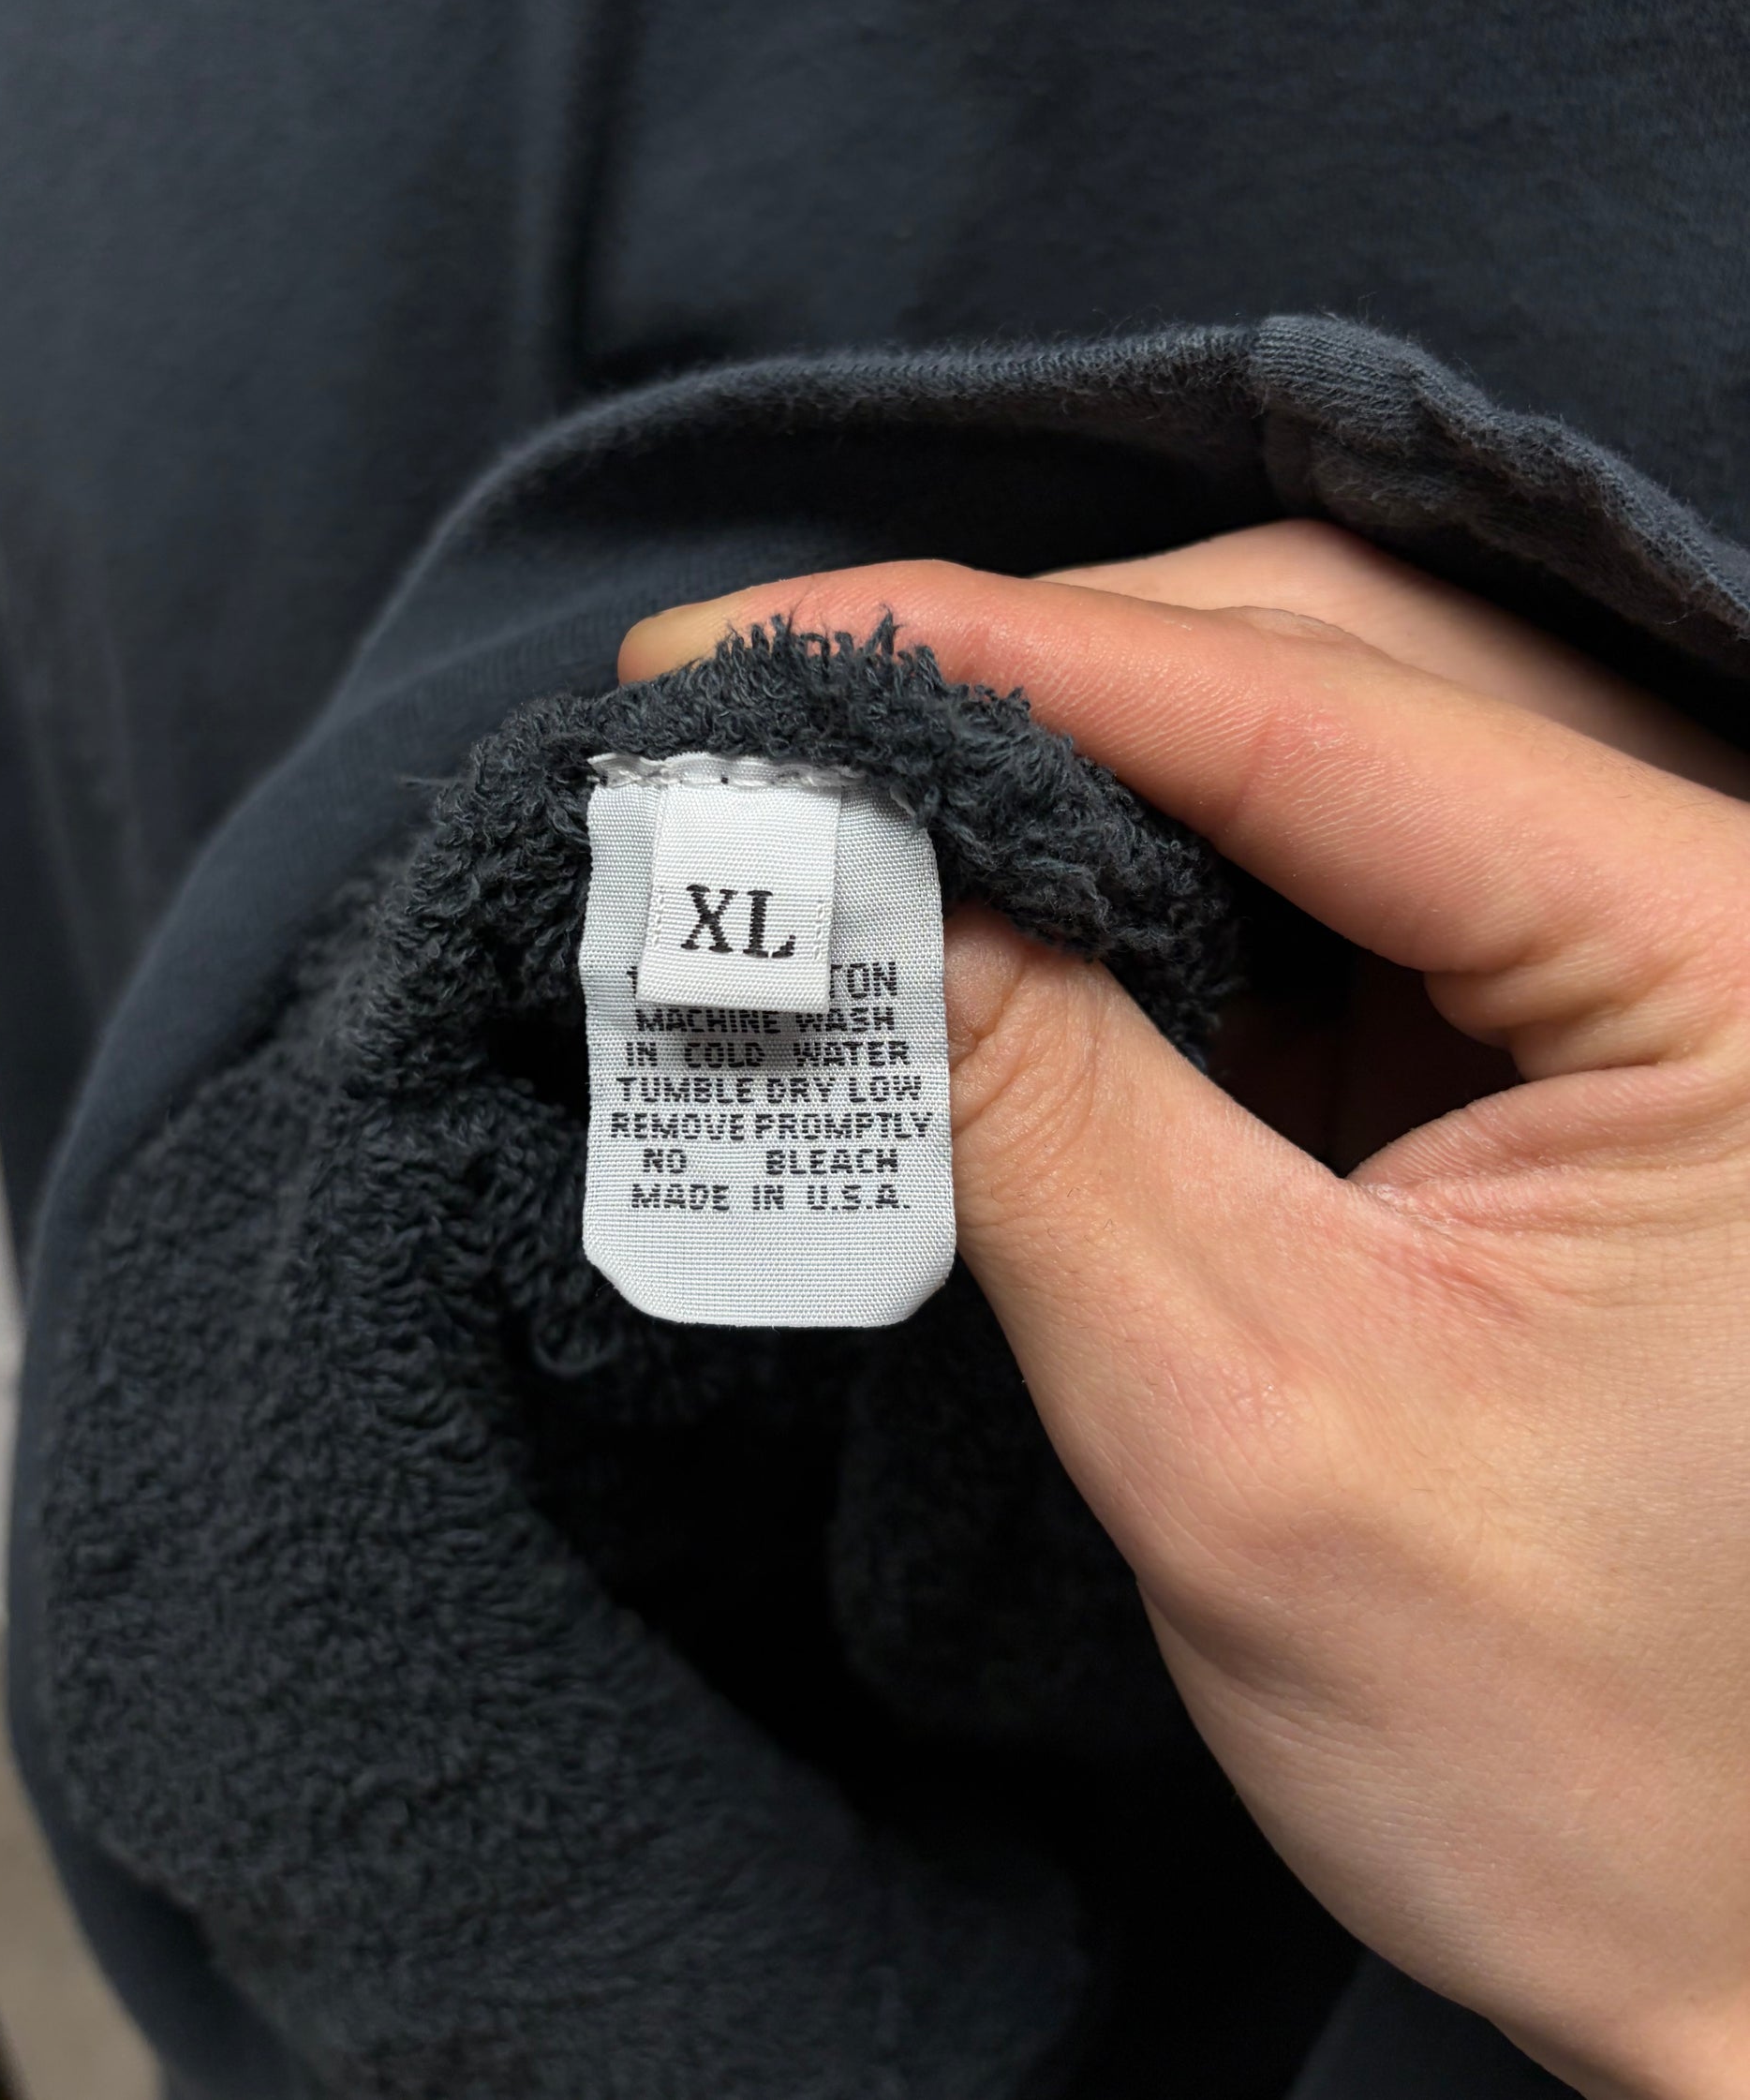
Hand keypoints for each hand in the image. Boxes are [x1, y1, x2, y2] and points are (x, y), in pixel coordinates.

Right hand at [621, 523, 1749, 2099]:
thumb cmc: (1593, 1755)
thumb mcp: (1250, 1426)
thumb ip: (1031, 1114)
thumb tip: (836, 883)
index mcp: (1735, 960)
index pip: (1317, 713)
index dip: (1004, 652)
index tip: (754, 652)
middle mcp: (1723, 909)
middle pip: (1337, 674)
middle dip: (1037, 688)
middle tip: (786, 723)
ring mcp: (1648, 974)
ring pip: (1328, 753)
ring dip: (1083, 775)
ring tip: (869, 816)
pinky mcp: (1567, 1048)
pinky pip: (1335, 885)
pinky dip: (1150, 887)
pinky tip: (1012, 919)